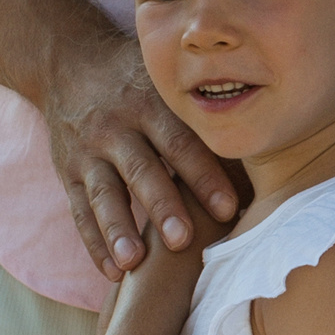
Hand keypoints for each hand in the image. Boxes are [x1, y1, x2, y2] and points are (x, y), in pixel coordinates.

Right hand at [43, 25, 240, 282]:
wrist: (68, 62)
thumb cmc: (137, 78)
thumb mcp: (164, 78)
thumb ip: (202, 105)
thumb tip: (267, 133)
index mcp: (149, 102)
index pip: (180, 142)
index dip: (204, 175)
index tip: (229, 208)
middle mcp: (116, 126)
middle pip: (141, 170)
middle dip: (163, 206)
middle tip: (184, 240)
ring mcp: (88, 151)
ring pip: (103, 194)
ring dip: (118, 230)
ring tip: (134, 264)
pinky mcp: (67, 172)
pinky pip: (80, 211)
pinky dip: (95, 243)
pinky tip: (113, 272)